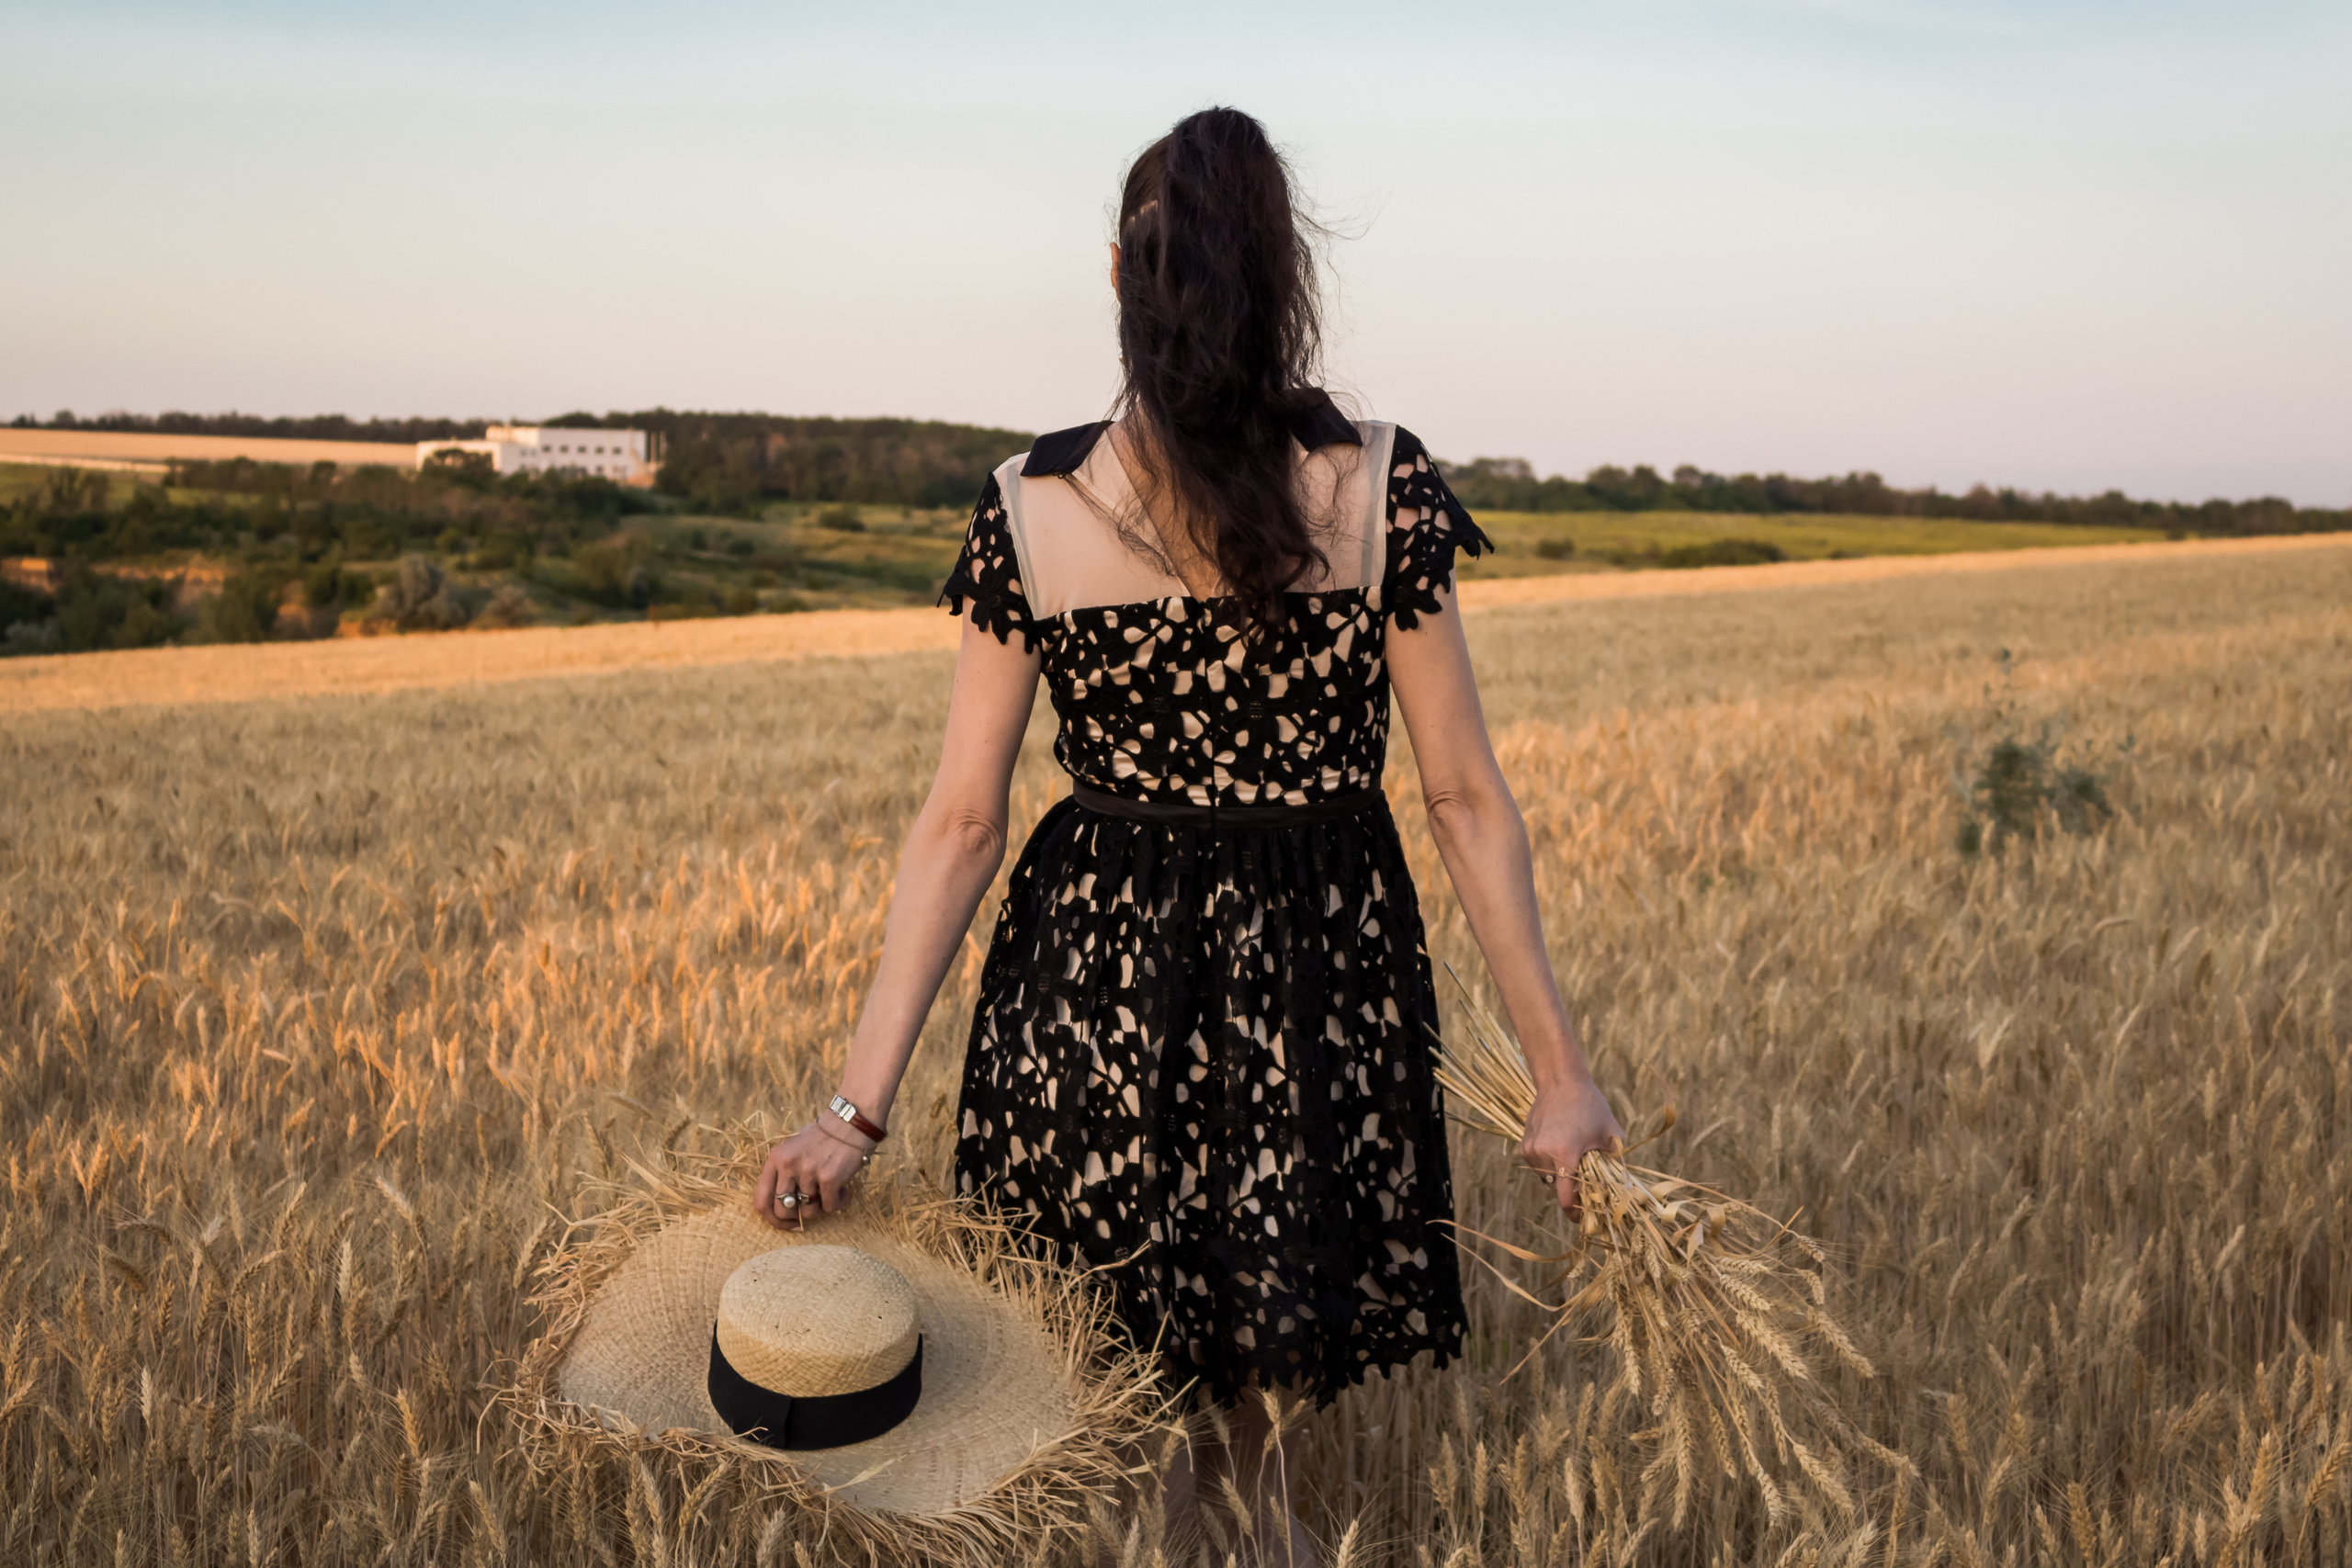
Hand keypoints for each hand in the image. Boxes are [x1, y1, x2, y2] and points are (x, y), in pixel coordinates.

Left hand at [753, 1119, 873, 1230]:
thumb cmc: (824, 1136)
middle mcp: (788, 1165)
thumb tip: (785, 1208)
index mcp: (775, 1159)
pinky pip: (830, 1207)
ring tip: (831, 1192)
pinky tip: (844, 1189)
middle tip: (813, 1210)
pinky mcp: (829, 1177)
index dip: (773, 1219)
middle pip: (783, 1211)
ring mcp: (808, 1172)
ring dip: (822, 1208)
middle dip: (798, 1218)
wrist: (851, 1121)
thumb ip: (784, 1174)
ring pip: (809, 1212)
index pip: (761, 1201)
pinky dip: (839, 1202)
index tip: (787, 1223)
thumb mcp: (794, 1149)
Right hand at [1519, 1075, 1624, 1219]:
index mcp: (1564, 1153)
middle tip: (1588, 1189)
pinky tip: (1562, 1150)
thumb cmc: (1590, 1106)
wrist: (1560, 1081)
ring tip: (1576, 1164)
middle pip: (1557, 1191)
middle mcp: (1542, 1155)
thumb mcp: (1611, 1134)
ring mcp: (1530, 1151)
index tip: (1586, 1219)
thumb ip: (1615, 1164)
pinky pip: (1539, 1168)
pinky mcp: (1524, 1146)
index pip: (1566, 1199)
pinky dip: (1551, 1167)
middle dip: (1572, 1194)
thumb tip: (1624, 1191)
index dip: (1576, 1213)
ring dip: (1561, 1179)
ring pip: (1547, 1180)